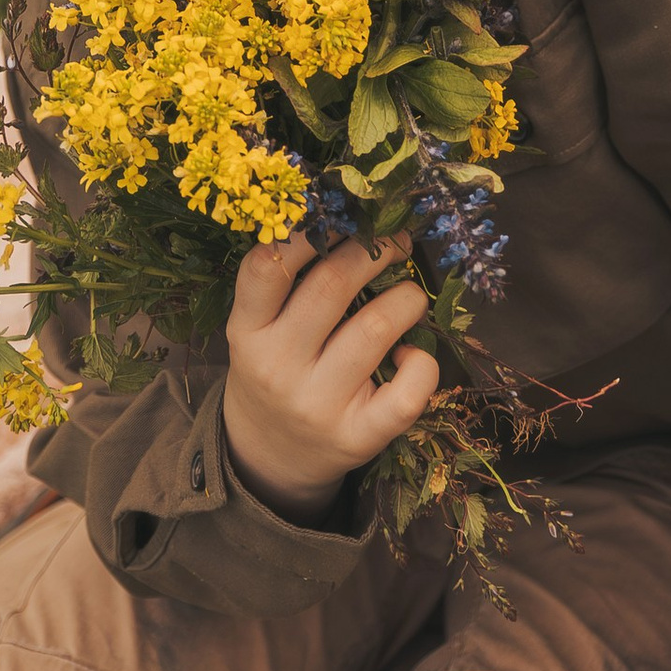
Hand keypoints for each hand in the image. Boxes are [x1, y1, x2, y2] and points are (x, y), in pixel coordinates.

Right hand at [221, 228, 438, 523]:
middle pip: (332, 285)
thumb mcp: (259, 329)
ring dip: (406, 298)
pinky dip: (423, 364)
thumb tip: (352, 217)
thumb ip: (287, 284)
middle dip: (374, 249)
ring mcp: (318, 406)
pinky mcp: (357, 438)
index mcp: (247, 333)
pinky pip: (406, 394)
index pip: (267, 267)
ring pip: (375, 328)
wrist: (270, 457)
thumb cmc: (275, 370)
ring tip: (409, 295)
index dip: (308, 230)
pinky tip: (413, 354)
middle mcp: (278, 368)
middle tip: (395, 240)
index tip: (342, 213)